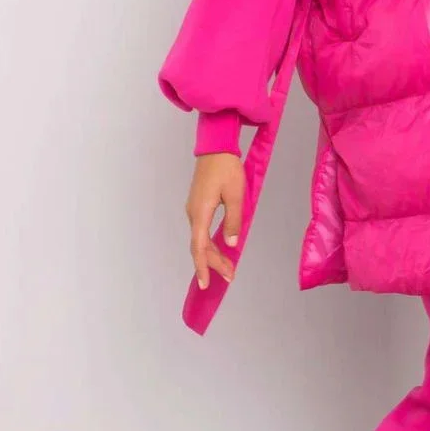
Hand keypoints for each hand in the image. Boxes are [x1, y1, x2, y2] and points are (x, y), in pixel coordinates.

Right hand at [185, 154, 244, 288]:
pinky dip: (210, 243)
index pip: (199, 247)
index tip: (206, 283)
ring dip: (213, 254)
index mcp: (200, 213)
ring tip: (228, 267)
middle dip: (214, 264)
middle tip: (230, 276)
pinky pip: (202, 231)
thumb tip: (230, 242)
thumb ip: (233, 220)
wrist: (215, 147)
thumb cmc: (226, 168)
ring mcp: (194, 210)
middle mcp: (193, 214)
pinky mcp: (198, 206)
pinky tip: (220, 249)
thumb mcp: (236, 195)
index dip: (203, 266)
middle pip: (200, 246)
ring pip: (201, 239)